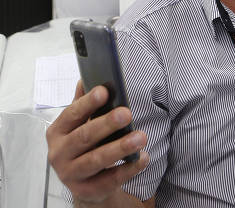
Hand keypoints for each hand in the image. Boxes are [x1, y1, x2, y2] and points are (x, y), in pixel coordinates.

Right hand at [46, 81, 149, 203]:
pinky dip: (128, 169)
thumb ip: (82, 103)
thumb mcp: (80, 124)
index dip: (88, 103)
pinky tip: (143, 158)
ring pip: (96, 160)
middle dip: (106, 125)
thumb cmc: (85, 146)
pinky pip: (110, 179)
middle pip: (84, 137)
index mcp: (57, 132)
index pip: (72, 114)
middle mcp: (59, 154)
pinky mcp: (88, 190)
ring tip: (140, 137)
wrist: (85, 183)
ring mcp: (71, 174)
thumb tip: (84, 77)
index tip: (104, 91)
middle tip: (126, 113)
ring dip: (119, 148)